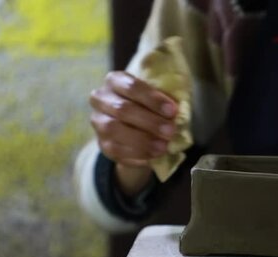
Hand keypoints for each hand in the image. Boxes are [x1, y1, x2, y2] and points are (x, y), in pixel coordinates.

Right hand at [89, 71, 176, 194]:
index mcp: (115, 80)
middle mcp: (101, 98)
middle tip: (170, 130)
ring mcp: (98, 121)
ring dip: (142, 139)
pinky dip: (137, 153)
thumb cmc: (149, 107)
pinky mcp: (103, 143)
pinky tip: (154, 154)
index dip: (152, 99)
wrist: (136, 129)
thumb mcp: (157, 97)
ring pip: (115, 129)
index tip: (172, 110)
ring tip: (163, 146)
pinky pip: (116, 149)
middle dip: (150, 121)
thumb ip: (165, 99)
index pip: (131, 86)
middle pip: (123, 109)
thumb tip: (178, 110)